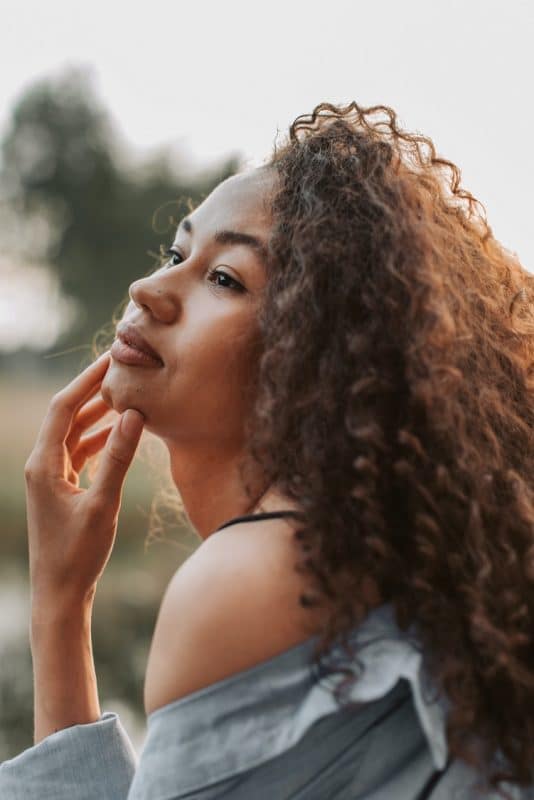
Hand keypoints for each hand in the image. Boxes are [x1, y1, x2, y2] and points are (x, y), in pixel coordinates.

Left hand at [24, 352, 144, 608]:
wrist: (60, 593)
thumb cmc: (77, 554)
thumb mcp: (102, 505)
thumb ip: (118, 459)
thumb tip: (133, 415)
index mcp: (44, 463)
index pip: (64, 407)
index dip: (87, 380)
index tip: (111, 358)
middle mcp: (43, 464)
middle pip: (68, 415)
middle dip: (94, 391)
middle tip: (123, 369)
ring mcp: (51, 476)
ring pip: (75, 433)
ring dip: (99, 415)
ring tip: (127, 395)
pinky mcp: (62, 488)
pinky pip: (81, 452)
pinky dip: (100, 439)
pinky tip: (120, 432)